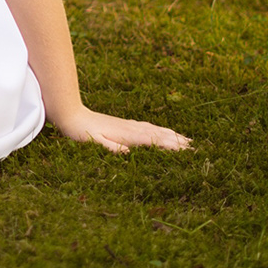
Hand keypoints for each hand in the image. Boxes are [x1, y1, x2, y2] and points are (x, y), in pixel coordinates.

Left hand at [52, 104, 190, 153]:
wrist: (72, 115)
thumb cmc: (82, 132)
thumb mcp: (93, 142)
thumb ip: (110, 147)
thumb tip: (126, 153)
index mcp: (127, 134)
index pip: (154, 141)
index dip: (171, 146)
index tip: (186, 151)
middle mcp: (131, 128)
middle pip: (160, 134)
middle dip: (177, 141)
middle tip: (194, 148)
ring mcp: (129, 125)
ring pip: (155, 130)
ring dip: (171, 135)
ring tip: (186, 140)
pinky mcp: (124, 125)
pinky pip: (148, 128)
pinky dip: (160, 131)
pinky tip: (162, 132)